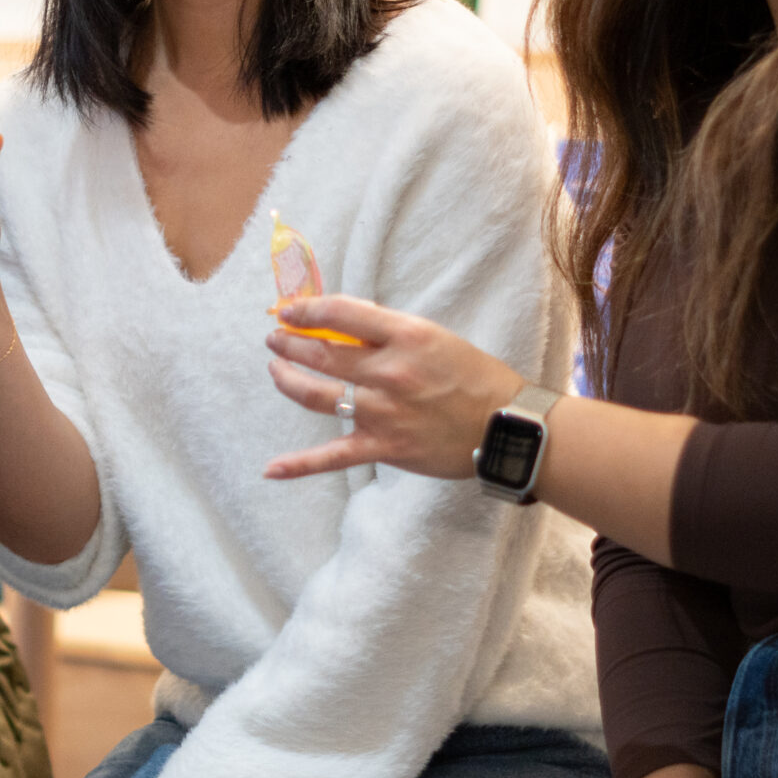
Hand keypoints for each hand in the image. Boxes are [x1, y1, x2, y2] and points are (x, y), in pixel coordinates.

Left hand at [260, 295, 524, 481]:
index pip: (341, 312)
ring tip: (276, 370)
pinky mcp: (384, 447)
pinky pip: (332, 456)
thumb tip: (345, 326)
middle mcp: (389, 371)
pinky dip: (299, 464)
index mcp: (405, 335)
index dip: (307, 309)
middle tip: (275, 338)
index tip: (289, 309)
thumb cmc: (475, 377)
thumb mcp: (434, 337)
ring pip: (317, 395)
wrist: (506, 426)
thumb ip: (390, 332)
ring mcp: (383, 411)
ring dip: (287, 380)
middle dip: (290, 343)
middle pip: (322, 352)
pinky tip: (271, 469)